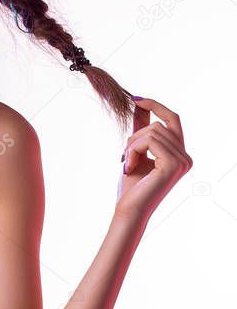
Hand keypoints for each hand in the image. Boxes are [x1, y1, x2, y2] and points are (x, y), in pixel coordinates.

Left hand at [114, 97, 191, 221]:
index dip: (155, 105)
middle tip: (123, 155)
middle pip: (159, 124)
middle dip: (135, 135)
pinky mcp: (173, 164)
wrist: (129, 210)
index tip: (135, 98)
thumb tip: (138, 104)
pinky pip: (149, 141)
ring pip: (152, 131)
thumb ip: (141, 129)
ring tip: (126, 163)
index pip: (173, 119)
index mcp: (180, 154)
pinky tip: (128, 167)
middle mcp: (186, 157)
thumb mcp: (136, 151)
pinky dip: (133, 150)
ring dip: (132, 145)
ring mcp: (182, 161)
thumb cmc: (132, 186)